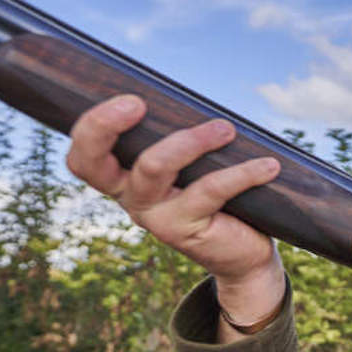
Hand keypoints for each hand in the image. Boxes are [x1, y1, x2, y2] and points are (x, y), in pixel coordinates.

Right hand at [65, 94, 284, 310]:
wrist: (245, 253)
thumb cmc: (219, 197)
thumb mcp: (195, 166)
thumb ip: (184, 139)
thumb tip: (199, 98)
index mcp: (124, 179)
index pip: (83, 157)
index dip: (92, 127)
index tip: (129, 99)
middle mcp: (131, 199)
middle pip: (94, 165)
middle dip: (105, 127)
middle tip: (137, 102)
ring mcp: (155, 217)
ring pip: (154, 167)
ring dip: (191, 140)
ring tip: (227, 128)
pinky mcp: (186, 231)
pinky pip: (209, 190)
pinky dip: (242, 173)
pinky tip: (268, 165)